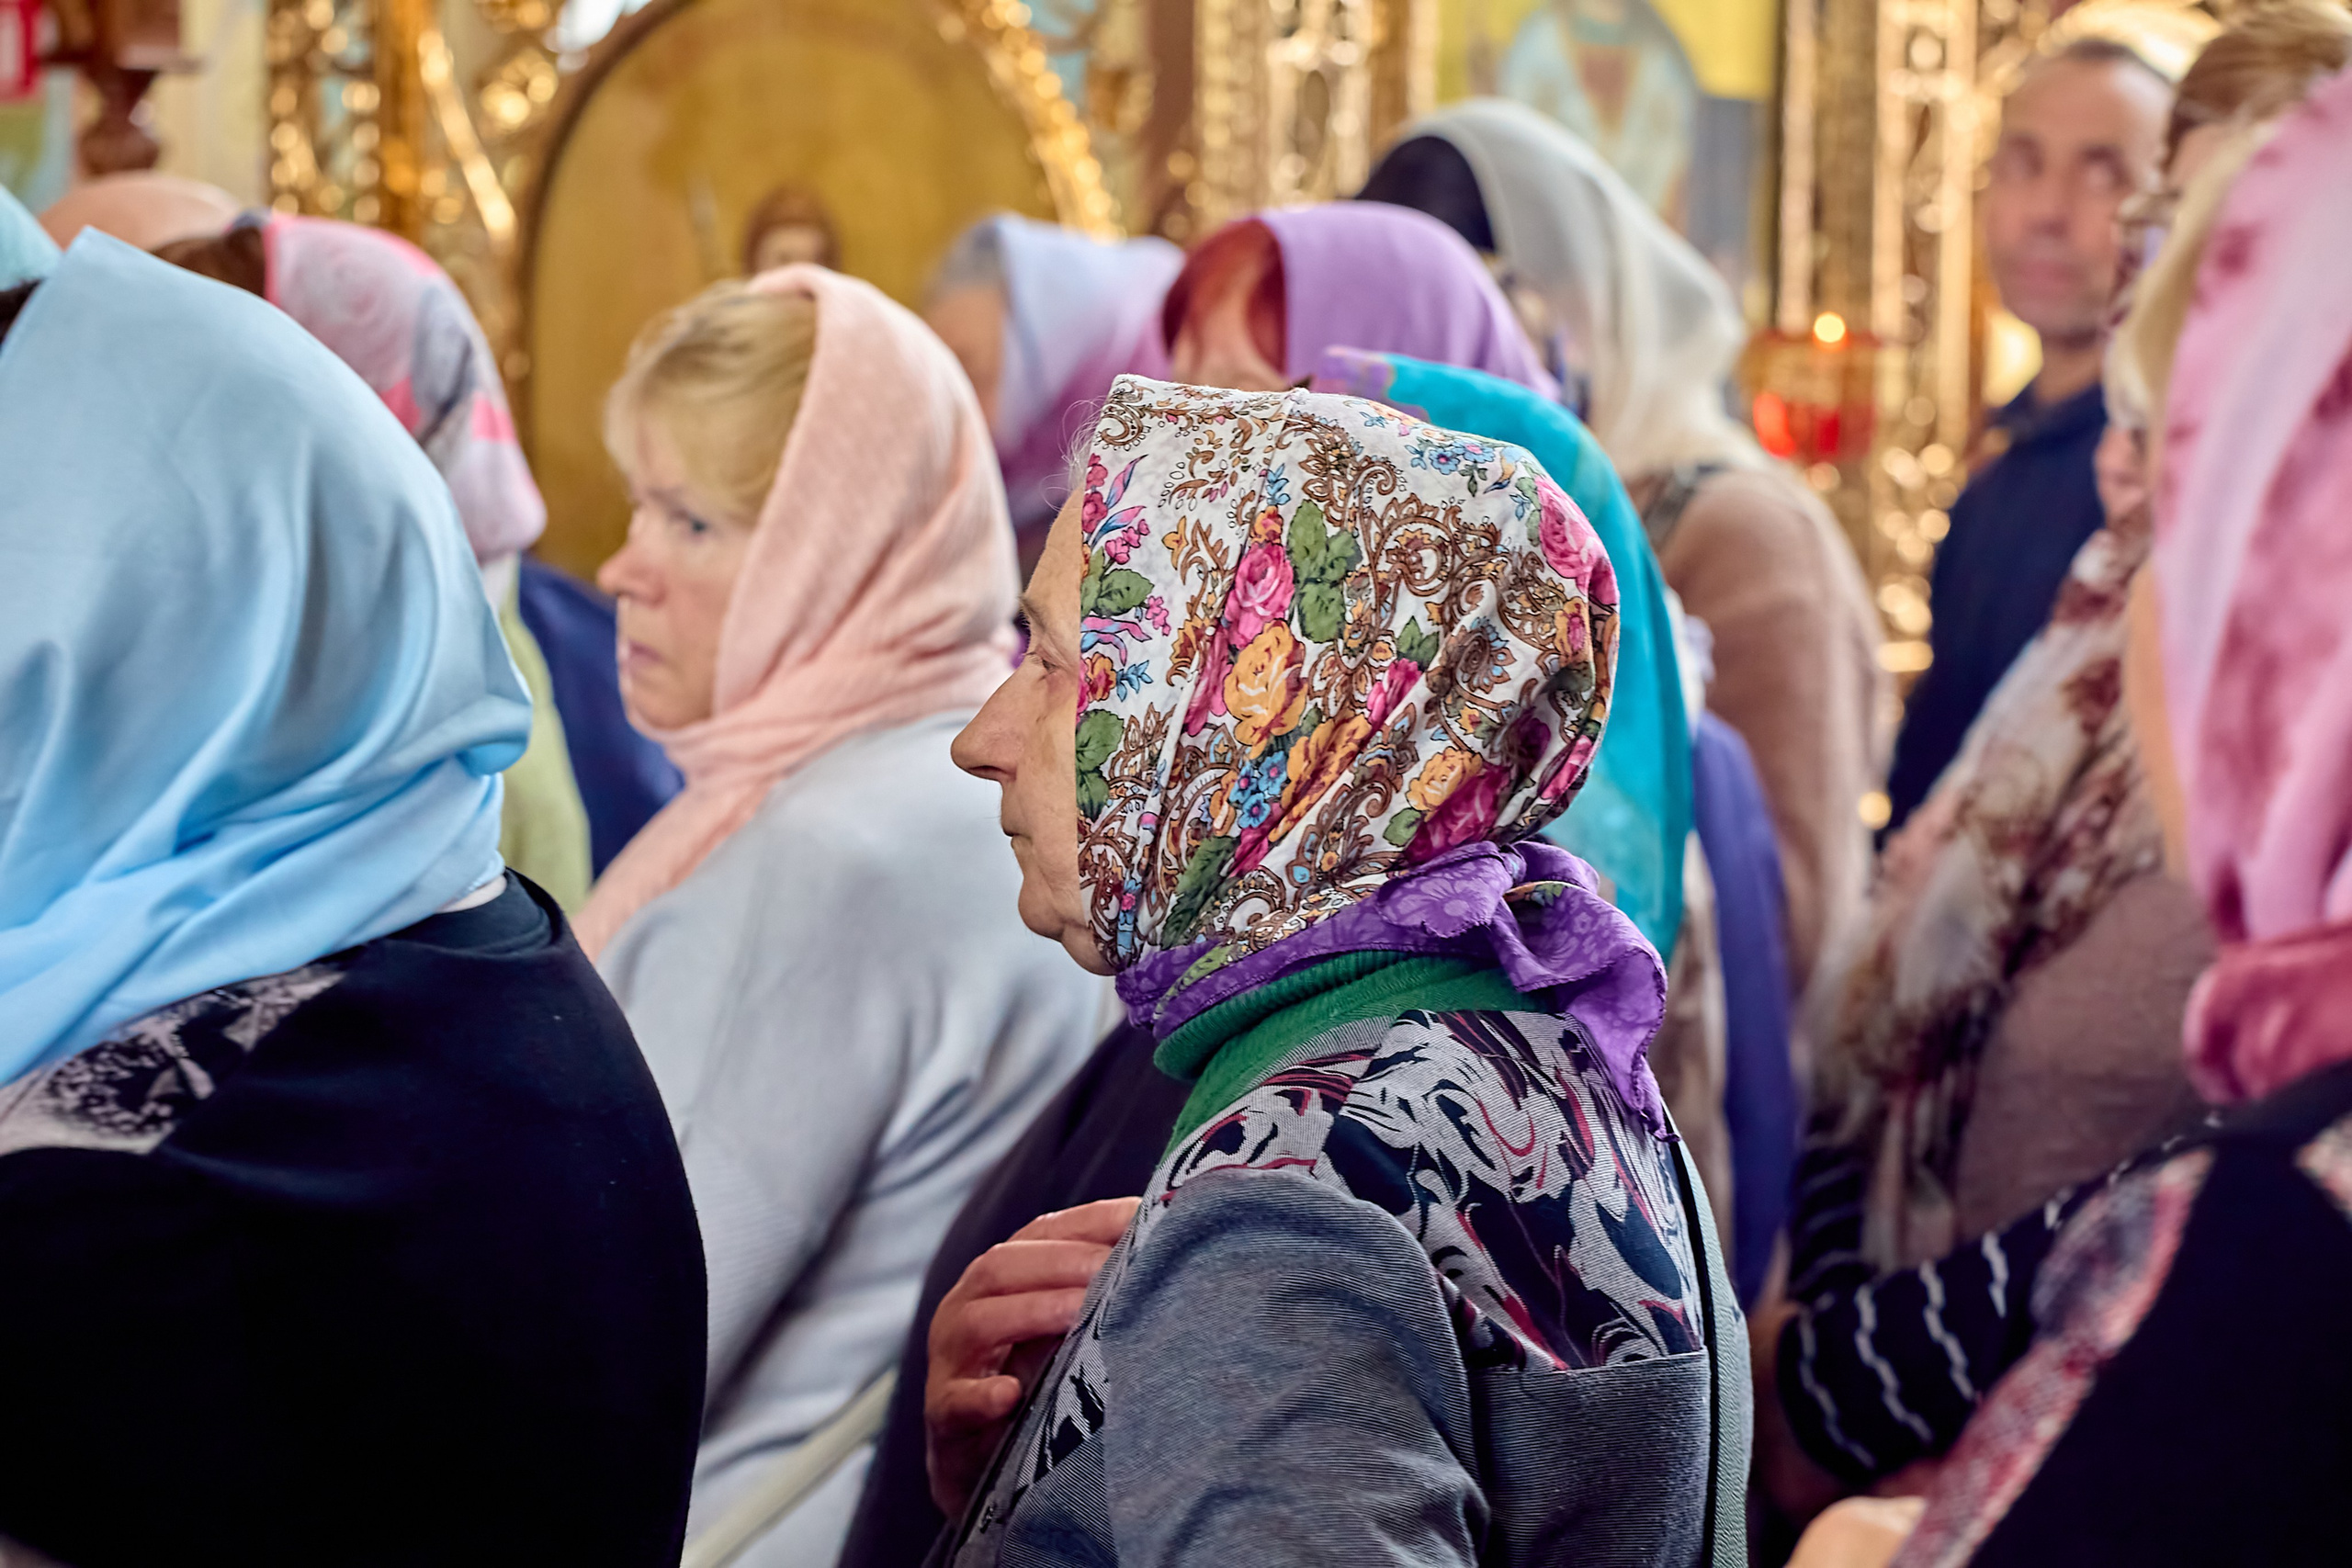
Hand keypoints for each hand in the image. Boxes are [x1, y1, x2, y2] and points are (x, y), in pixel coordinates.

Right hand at [924, 1197, 1138, 1518]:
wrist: (981, 1459)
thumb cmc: (1035, 1376)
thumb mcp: (1064, 1326)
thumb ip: (1095, 1289)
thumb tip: (1163, 1244)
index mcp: (1000, 1275)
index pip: (1041, 1233)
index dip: (1091, 1221)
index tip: (1142, 1218)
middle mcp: (966, 1306)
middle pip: (1002, 1266)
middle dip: (1062, 1262)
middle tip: (1113, 1268)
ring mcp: (950, 1360)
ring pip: (977, 1322)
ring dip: (1032, 1313)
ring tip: (1079, 1313)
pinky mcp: (944, 1416)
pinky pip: (955, 1403)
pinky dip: (982, 1397)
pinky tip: (1010, 1395)